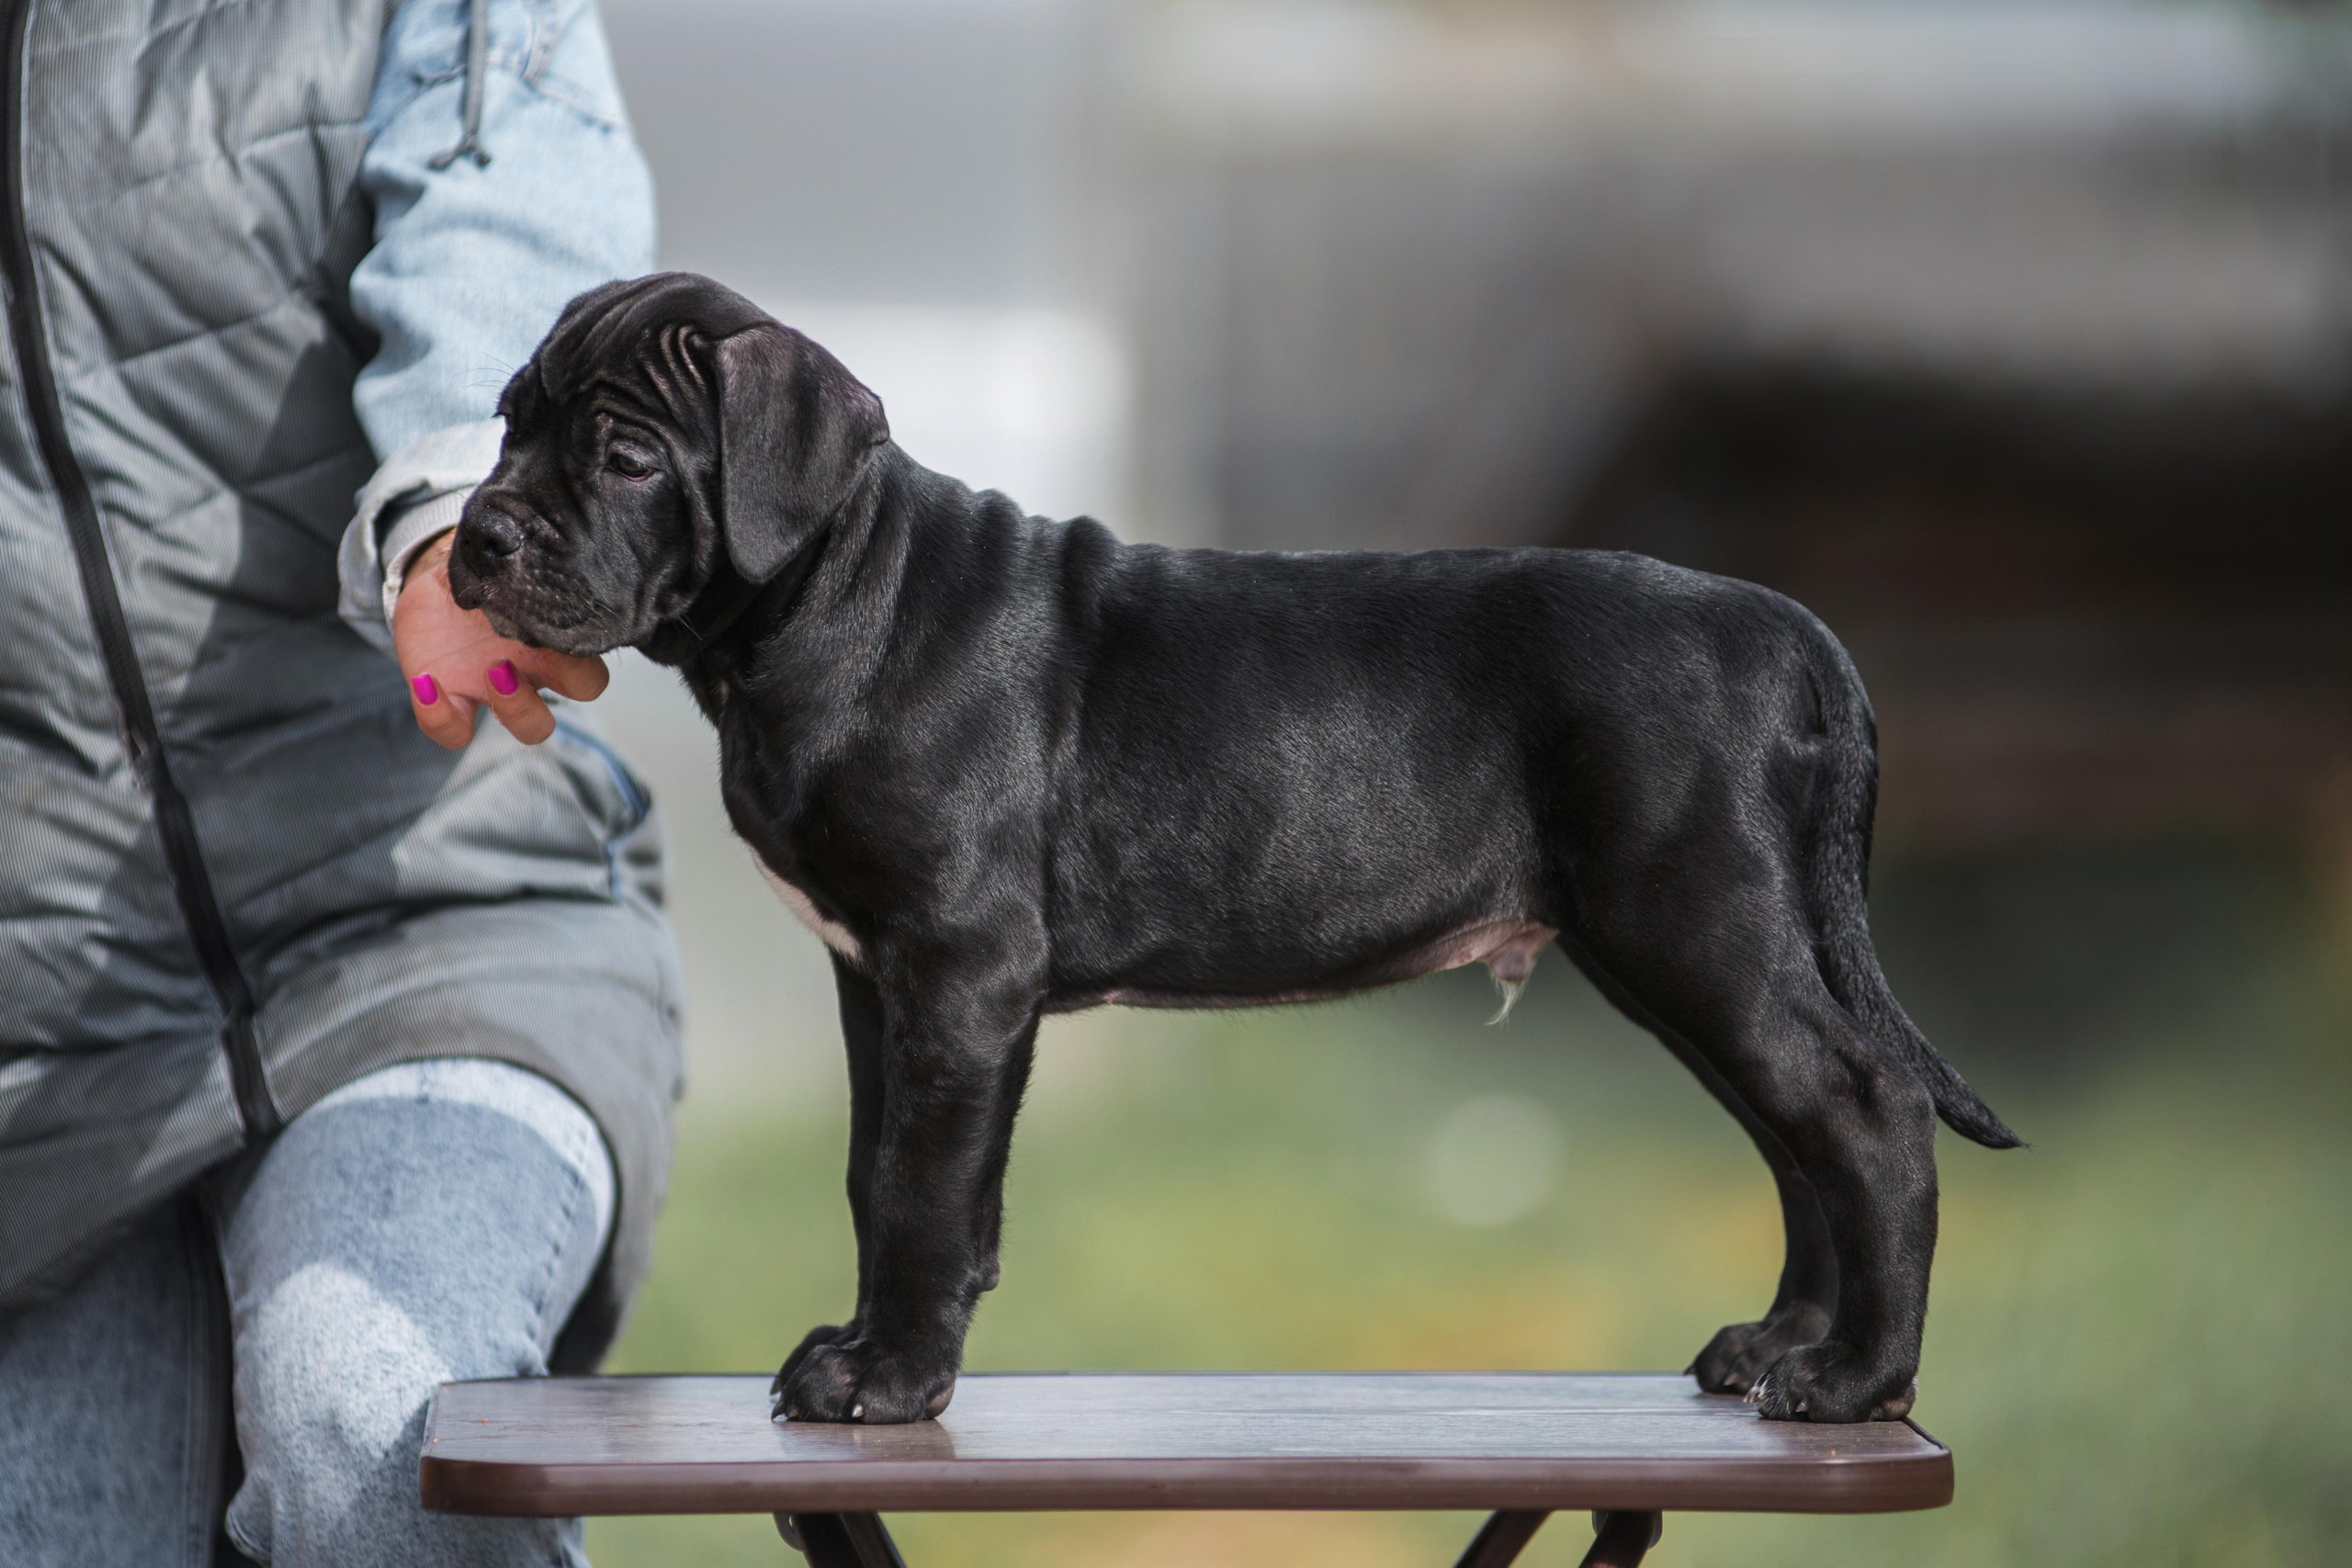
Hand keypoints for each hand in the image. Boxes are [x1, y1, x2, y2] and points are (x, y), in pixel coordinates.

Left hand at [392, 530, 608, 747]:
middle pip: (583, 692)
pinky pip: (455, 731)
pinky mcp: (453, 701)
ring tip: (493, 671)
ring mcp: (499, 689)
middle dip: (572, 681)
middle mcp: (540, 667)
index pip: (598, 654)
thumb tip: (527, 530)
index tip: (564, 618)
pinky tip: (425, 682)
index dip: (590, 648)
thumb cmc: (481, 570)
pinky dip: (439, 715)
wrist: (435, 583)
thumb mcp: (501, 557)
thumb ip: (519, 554)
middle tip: (551, 643)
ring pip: (534, 727)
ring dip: (519, 708)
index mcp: (558, 633)